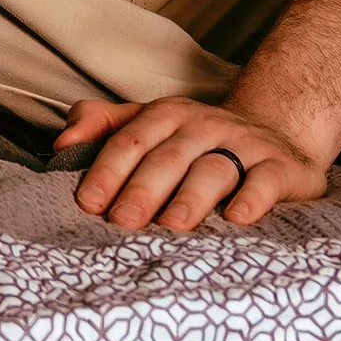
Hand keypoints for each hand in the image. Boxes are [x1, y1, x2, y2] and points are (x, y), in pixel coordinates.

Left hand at [53, 95, 330, 230]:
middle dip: (143, 189)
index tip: (88, 203)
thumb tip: (59, 143)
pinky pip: (266, 180)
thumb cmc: (196, 140)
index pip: (130, 140)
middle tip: (123, 222)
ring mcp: (244, 144)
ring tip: (174, 225)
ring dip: (192, 197)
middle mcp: (204, 125)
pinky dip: (253, 198)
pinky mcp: (282, 167)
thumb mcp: (150, 123)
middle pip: (168, 157)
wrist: (277, 132)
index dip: (108, 170)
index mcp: (166, 115)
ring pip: (213, 168)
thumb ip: (102, 126)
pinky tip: (237, 218)